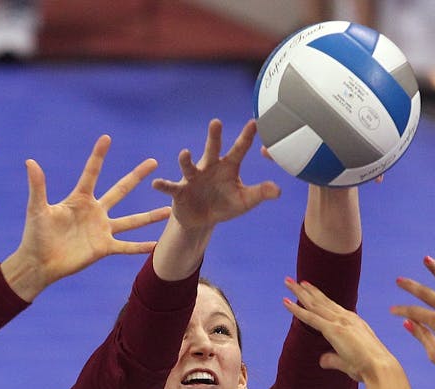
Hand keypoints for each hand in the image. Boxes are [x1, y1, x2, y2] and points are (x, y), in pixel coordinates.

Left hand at [0, 135, 170, 300]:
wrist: (39, 263)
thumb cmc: (36, 235)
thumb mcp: (37, 209)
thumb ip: (38, 186)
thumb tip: (30, 162)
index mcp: (79, 199)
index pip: (91, 173)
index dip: (99, 156)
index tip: (107, 137)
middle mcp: (95, 212)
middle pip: (120, 190)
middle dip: (137, 176)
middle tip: (153, 162)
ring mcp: (101, 230)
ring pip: (131, 221)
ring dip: (150, 216)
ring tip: (168, 209)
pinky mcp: (103, 248)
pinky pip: (126, 247)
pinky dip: (141, 247)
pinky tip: (156, 245)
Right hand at [151, 119, 279, 231]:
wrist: (202, 220)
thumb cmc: (225, 205)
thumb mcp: (244, 201)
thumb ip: (260, 193)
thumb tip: (278, 191)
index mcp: (228, 167)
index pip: (239, 149)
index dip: (246, 137)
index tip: (254, 122)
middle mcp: (209, 167)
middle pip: (212, 149)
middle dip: (214, 136)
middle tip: (216, 122)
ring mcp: (193, 178)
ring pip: (189, 166)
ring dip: (186, 160)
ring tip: (184, 153)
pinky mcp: (180, 191)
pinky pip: (171, 188)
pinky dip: (163, 186)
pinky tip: (156, 184)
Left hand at [283, 277, 396, 384]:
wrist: (380, 367)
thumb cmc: (369, 367)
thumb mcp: (347, 362)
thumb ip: (333, 359)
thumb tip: (322, 361)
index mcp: (352, 322)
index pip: (331, 306)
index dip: (318, 297)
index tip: (308, 288)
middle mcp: (346, 318)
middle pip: (321, 301)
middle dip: (306, 290)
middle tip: (292, 280)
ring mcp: (340, 322)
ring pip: (314, 304)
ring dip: (299, 292)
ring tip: (288, 282)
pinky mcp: (333, 329)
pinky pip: (311, 317)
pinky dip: (297, 309)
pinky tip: (286, 302)